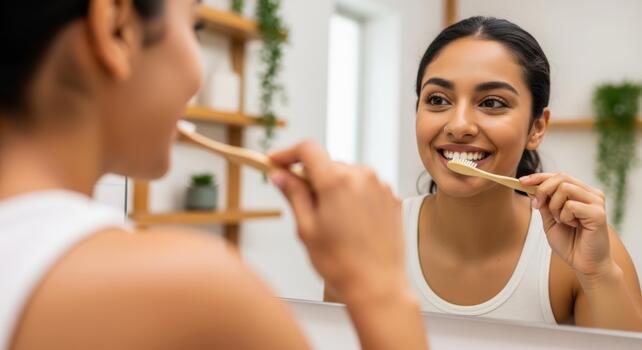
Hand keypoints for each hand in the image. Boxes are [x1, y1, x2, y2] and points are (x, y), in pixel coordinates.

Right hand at [269, 141, 407, 303]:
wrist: (378, 287)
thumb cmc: (341, 264)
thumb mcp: (307, 229)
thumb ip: (294, 195)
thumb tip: (280, 176)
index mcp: (337, 181)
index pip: (307, 149)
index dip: (287, 153)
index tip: (276, 161)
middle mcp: (362, 176)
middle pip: (327, 163)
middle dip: (311, 178)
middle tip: (301, 204)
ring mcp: (380, 186)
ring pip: (347, 175)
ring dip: (333, 188)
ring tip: (331, 222)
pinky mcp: (391, 198)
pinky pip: (365, 187)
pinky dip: (353, 196)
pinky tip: (350, 223)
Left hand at [520, 173, 614, 281]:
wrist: (585, 264)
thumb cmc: (570, 243)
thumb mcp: (550, 220)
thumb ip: (543, 203)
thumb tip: (530, 187)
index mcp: (581, 193)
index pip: (559, 176)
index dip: (539, 177)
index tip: (521, 182)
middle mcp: (591, 194)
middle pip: (561, 177)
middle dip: (542, 190)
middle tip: (536, 205)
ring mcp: (596, 202)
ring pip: (565, 188)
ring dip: (554, 206)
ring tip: (561, 220)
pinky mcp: (598, 213)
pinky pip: (571, 205)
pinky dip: (565, 216)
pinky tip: (572, 226)